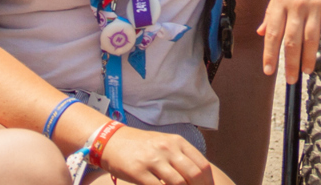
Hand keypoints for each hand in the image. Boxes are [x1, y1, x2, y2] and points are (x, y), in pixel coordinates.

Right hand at [95, 125, 212, 184]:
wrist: (112, 140)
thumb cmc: (142, 146)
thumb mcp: (165, 144)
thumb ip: (181, 157)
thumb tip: (199, 177)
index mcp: (177, 142)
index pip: (202, 165)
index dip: (208, 183)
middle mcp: (168, 149)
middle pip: (193, 175)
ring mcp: (153, 160)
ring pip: (178, 184)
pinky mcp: (139, 172)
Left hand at [260, 0, 320, 81]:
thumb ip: (273, 10)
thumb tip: (263, 30)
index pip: (273, 33)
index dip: (269, 54)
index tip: (269, 70)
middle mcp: (296, 3)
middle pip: (291, 40)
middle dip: (289, 63)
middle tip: (290, 79)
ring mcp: (315, 4)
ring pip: (310, 39)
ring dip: (308, 59)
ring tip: (306, 71)